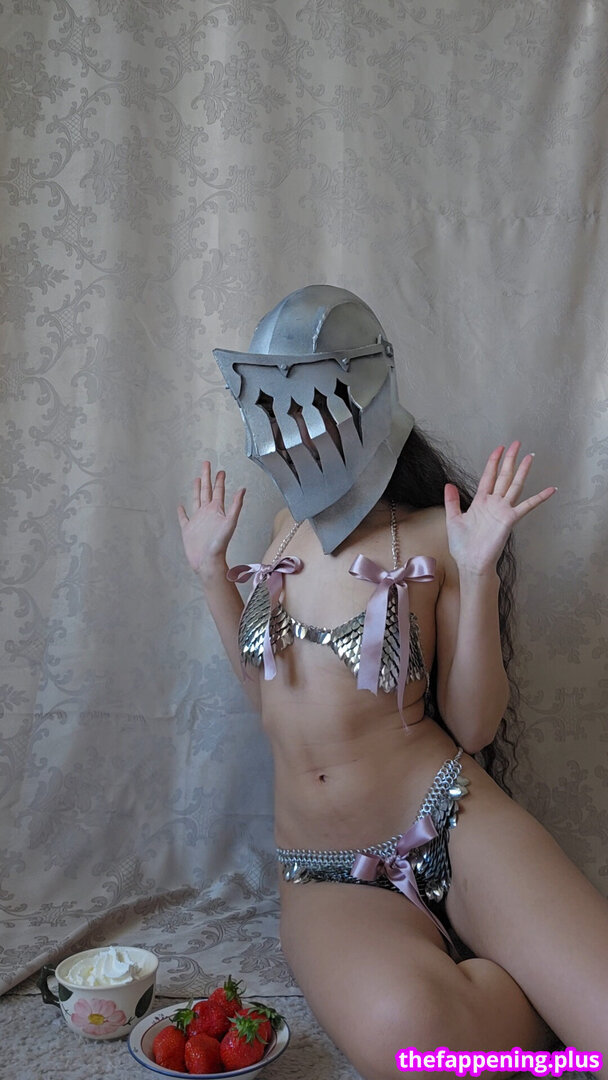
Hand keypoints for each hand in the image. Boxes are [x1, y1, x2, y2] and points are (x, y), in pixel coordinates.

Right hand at [177, 462, 244, 574]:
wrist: (208, 561)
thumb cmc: (219, 545)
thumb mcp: (230, 522)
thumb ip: (236, 506)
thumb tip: (243, 489)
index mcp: (216, 510)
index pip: (218, 491)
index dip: (219, 480)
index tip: (220, 469)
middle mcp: (207, 513)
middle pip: (206, 491)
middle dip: (207, 477)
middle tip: (206, 464)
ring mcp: (197, 521)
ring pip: (196, 500)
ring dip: (197, 489)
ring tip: (197, 479)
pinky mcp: (188, 529)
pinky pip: (184, 518)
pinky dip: (182, 511)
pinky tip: (181, 505)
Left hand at [444, 442, 555, 573]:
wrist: (471, 562)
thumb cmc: (462, 545)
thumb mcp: (452, 519)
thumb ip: (452, 501)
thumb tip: (448, 484)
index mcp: (480, 502)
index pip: (488, 477)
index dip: (493, 462)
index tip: (499, 448)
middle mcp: (494, 503)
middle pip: (503, 476)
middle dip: (509, 459)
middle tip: (516, 443)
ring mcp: (503, 510)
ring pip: (515, 485)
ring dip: (522, 471)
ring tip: (530, 457)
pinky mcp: (510, 519)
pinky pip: (527, 506)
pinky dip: (539, 497)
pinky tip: (551, 489)